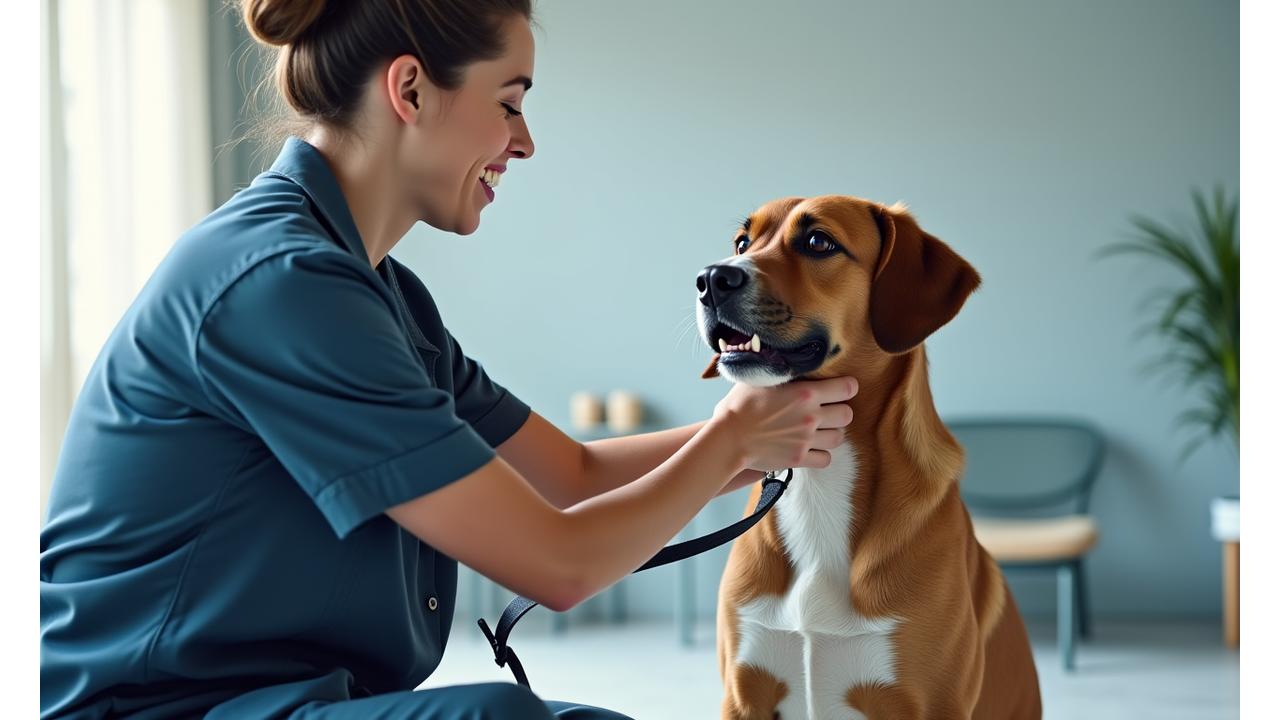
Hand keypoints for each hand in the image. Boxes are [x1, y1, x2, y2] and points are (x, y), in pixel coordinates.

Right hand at [711, 376, 857, 470]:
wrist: (728, 439)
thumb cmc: (739, 405)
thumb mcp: (758, 378)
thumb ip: (778, 369)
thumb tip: (785, 354)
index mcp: (805, 393)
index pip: (847, 388)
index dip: (846, 387)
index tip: (841, 388)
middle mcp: (811, 417)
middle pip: (847, 415)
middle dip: (839, 411)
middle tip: (827, 410)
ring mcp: (806, 440)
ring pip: (839, 438)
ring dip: (832, 432)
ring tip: (820, 429)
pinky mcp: (799, 459)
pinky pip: (826, 459)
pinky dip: (822, 454)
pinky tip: (811, 447)